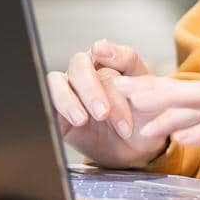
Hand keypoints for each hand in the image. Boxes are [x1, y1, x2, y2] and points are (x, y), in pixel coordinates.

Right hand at [45, 39, 167, 168]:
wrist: (137, 148)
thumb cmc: (143, 115)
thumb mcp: (151, 95)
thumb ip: (134, 74)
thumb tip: (104, 51)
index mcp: (111, 62)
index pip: (108, 52)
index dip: (109, 53)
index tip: (102, 51)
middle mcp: (88, 71)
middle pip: (81, 66)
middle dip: (91, 89)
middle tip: (103, 113)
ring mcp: (71, 90)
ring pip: (57, 82)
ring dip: (68, 99)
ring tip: (82, 120)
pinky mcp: (58, 112)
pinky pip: (48, 104)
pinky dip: (57, 110)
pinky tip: (71, 121)